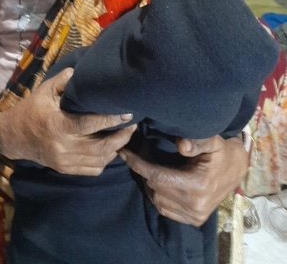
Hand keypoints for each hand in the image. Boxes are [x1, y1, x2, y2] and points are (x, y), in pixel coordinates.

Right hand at [0, 68, 135, 175]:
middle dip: (120, 137)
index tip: (127, 113)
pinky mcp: (65, 169)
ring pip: (99, 160)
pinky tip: (111, 150)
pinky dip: (105, 161)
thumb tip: (80, 70)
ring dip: (116, 149)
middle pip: (100, 146)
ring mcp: (65, 161)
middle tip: (133, 125)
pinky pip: (92, 170)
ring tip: (126, 136)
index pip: (90, 125)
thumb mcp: (44, 91)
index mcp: (58, 125)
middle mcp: (63, 146)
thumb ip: (63, 81)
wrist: (14, 137)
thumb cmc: (31, 110)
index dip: (110, 120)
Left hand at [120, 135, 248, 225]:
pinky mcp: (194, 220)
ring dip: (150, 183)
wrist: (237, 170)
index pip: (157, 176)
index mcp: (198, 186)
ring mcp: (194, 216)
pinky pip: (165, 209)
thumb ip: (197, 141)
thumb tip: (181, 145)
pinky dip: (158, 195)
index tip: (125, 152)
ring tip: (148, 166)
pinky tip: (159, 181)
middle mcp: (195, 205)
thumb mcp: (212, 142)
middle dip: (142, 170)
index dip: (138, 164)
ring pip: (157, 200)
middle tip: (136, 154)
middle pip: (155, 188)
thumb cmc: (221, 152)